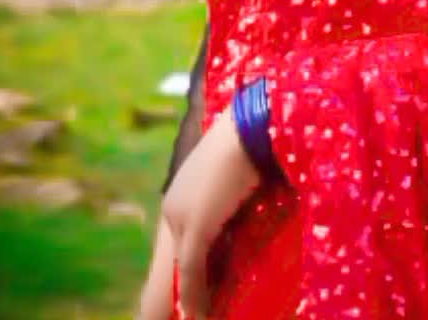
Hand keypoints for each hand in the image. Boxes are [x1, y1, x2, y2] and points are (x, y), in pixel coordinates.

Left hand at [161, 105, 260, 318]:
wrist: (251, 127)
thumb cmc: (252, 142)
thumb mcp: (240, 174)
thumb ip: (234, 197)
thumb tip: (245, 209)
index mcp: (183, 192)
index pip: (183, 241)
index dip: (192, 269)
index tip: (202, 291)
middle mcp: (175, 206)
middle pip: (177, 258)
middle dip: (186, 287)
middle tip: (196, 309)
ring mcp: (181, 218)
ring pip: (183, 270)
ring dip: (191, 299)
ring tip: (199, 316)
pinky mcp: (194, 229)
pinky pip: (191, 273)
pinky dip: (195, 300)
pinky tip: (200, 317)